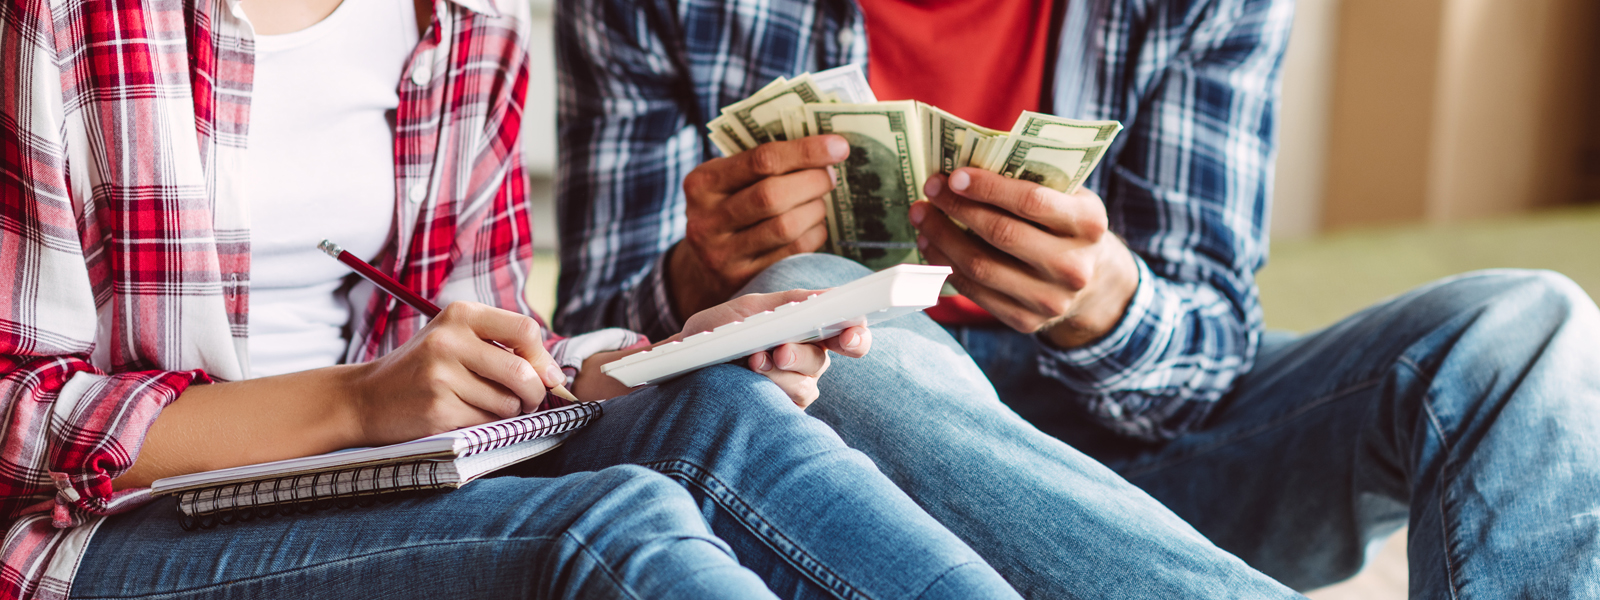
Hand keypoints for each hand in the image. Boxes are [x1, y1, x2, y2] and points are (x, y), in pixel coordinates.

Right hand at [350, 302, 566, 444]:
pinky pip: (487, 422)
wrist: (366, 398)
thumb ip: (503, 347)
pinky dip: (485, 425)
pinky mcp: (438, 409)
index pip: (525, 329)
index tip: (546, 376)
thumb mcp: (457, 340)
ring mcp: (441, 375)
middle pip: (523, 371)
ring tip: (483, 405)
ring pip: (508, 402)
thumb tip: (555, 375)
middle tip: (527, 401)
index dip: (543, 357)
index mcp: (460, 315)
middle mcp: (449, 340)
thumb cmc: (424, 369)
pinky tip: (463, 415)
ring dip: (507, 412)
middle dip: (534, 393)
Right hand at [668, 136, 850, 318]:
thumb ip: (763, 164)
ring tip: (820, 201)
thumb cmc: (728, 208)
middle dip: (812, 182)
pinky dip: (814, 235)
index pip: (761, 160)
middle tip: (830, 176)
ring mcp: (722, 254)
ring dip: (815, 210)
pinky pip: (792, 253)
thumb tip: (824, 147)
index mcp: (702, 183)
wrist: (702, 267)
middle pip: (772, 195)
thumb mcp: (728, 181)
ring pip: (785, 227)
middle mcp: (706, 220)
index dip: (805, 151)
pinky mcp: (742, 280)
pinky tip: (814, 226)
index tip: (838, 147)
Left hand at [677, 289, 871, 407]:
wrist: (683, 361)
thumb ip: (790, 302)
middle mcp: (809, 362)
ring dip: (776, 374)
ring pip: (803, 387)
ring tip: (750, 362)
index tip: (850, 336)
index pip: (848, 335)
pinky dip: (765, 392)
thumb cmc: (720, 330)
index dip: (857, 336)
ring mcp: (794, 389)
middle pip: (821, 361)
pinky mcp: (778, 412)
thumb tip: (828, 296)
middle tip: (779, 351)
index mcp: (810, 332)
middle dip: (799, 355)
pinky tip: (744, 382)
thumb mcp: (750, 308)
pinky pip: (783, 407)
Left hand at [910, 169, 1138, 347]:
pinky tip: (930, 244)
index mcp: (1088, 224)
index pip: (1031, 201)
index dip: (988, 187)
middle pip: (1001, 234)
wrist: (1092, 282)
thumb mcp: (1068, 197)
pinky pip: (975, 292)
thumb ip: (1031, 180)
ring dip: (942, 237)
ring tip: (922, 215)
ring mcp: (1050, 299)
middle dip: (958, 208)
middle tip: (930, 188)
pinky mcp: (1026, 321)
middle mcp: (1073, 266)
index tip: (955, 176)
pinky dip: (946, 266)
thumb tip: (965, 165)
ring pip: (981, 266)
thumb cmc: (1066, 225)